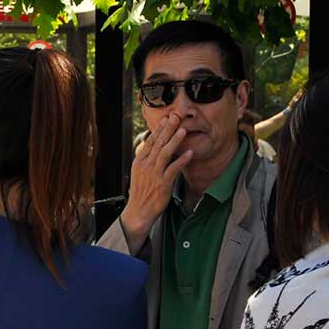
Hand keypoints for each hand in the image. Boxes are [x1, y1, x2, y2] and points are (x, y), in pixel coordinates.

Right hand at [123, 113, 193, 241]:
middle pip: (158, 144)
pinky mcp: (162, 184)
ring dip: (174, 141)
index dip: (159, 129)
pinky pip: (173, 169)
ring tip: (183, 130)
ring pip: (165, 153)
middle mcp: (146, 165)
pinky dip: (182, 160)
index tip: (166, 118)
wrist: (138, 211)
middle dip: (167, 129)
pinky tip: (189, 152)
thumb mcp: (139, 173)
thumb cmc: (141, 192)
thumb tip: (150, 145)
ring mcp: (154, 174)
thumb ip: (146, 159)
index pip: (150, 141)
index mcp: (140, 161)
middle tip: (175, 117)